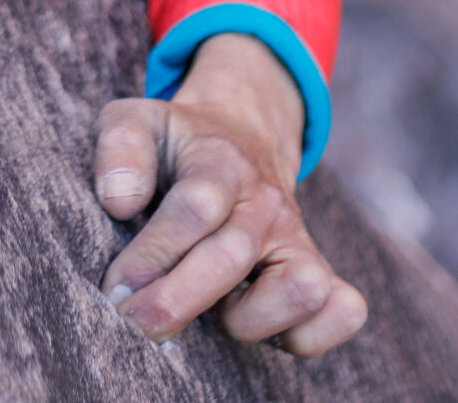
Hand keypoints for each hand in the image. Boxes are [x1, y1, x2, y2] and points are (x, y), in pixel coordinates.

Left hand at [95, 33, 366, 355]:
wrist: (241, 134)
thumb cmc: (177, 143)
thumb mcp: (135, 122)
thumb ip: (119, 150)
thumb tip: (119, 201)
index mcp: (220, 161)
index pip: (196, 208)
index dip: (151, 255)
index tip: (115, 287)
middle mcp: (266, 201)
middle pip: (233, 257)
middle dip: (174, 301)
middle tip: (134, 322)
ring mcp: (298, 237)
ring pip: (304, 288)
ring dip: (248, 319)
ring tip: (209, 314)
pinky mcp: (320, 270)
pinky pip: (342, 314)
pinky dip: (304, 335)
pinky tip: (253, 322)